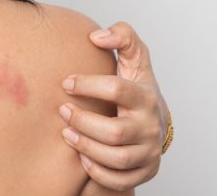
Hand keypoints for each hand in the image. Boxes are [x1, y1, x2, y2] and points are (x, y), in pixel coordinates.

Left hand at [59, 21, 169, 190]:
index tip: (66, 82)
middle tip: (62, 111)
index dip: (88, 85)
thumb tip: (98, 36)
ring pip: (116, 158)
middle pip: (114, 131)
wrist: (154, 124)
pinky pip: (119, 179)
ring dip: (86, 147)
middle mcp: (150, 126)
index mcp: (145, 96)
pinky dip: (98, 171)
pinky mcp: (144, 172)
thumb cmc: (136, 90)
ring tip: (66, 134)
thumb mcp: (135, 61)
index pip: (117, 89)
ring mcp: (148, 151)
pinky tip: (82, 157)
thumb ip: (123, 37)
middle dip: (83, 122)